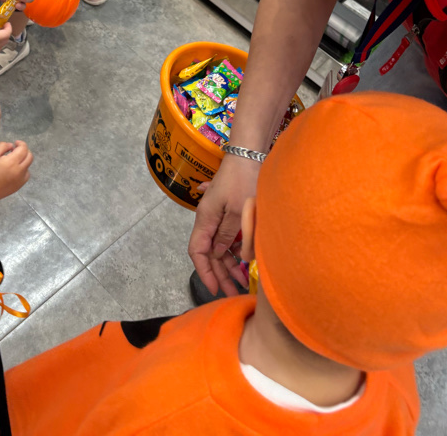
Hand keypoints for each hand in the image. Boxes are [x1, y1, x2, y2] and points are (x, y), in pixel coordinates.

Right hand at [0, 140, 32, 200]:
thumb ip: (2, 146)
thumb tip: (11, 146)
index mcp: (12, 162)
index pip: (24, 149)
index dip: (21, 143)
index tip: (15, 143)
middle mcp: (20, 170)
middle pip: (29, 156)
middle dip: (24, 150)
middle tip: (16, 150)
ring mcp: (21, 179)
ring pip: (28, 165)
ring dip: (24, 160)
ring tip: (14, 161)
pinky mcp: (20, 185)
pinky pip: (26, 175)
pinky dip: (23, 170)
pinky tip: (15, 170)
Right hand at [188, 154, 260, 296]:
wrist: (248, 154)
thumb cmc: (242, 180)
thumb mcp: (237, 211)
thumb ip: (229, 235)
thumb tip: (221, 255)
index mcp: (206, 219)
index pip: (197, 251)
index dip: (204, 271)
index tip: (214, 289)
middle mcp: (209, 219)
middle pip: (209, 253)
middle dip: (219, 274)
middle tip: (232, 292)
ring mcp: (219, 215)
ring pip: (220, 246)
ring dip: (229, 264)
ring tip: (242, 281)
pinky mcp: (229, 212)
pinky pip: (229, 237)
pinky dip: (236, 250)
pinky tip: (245, 261)